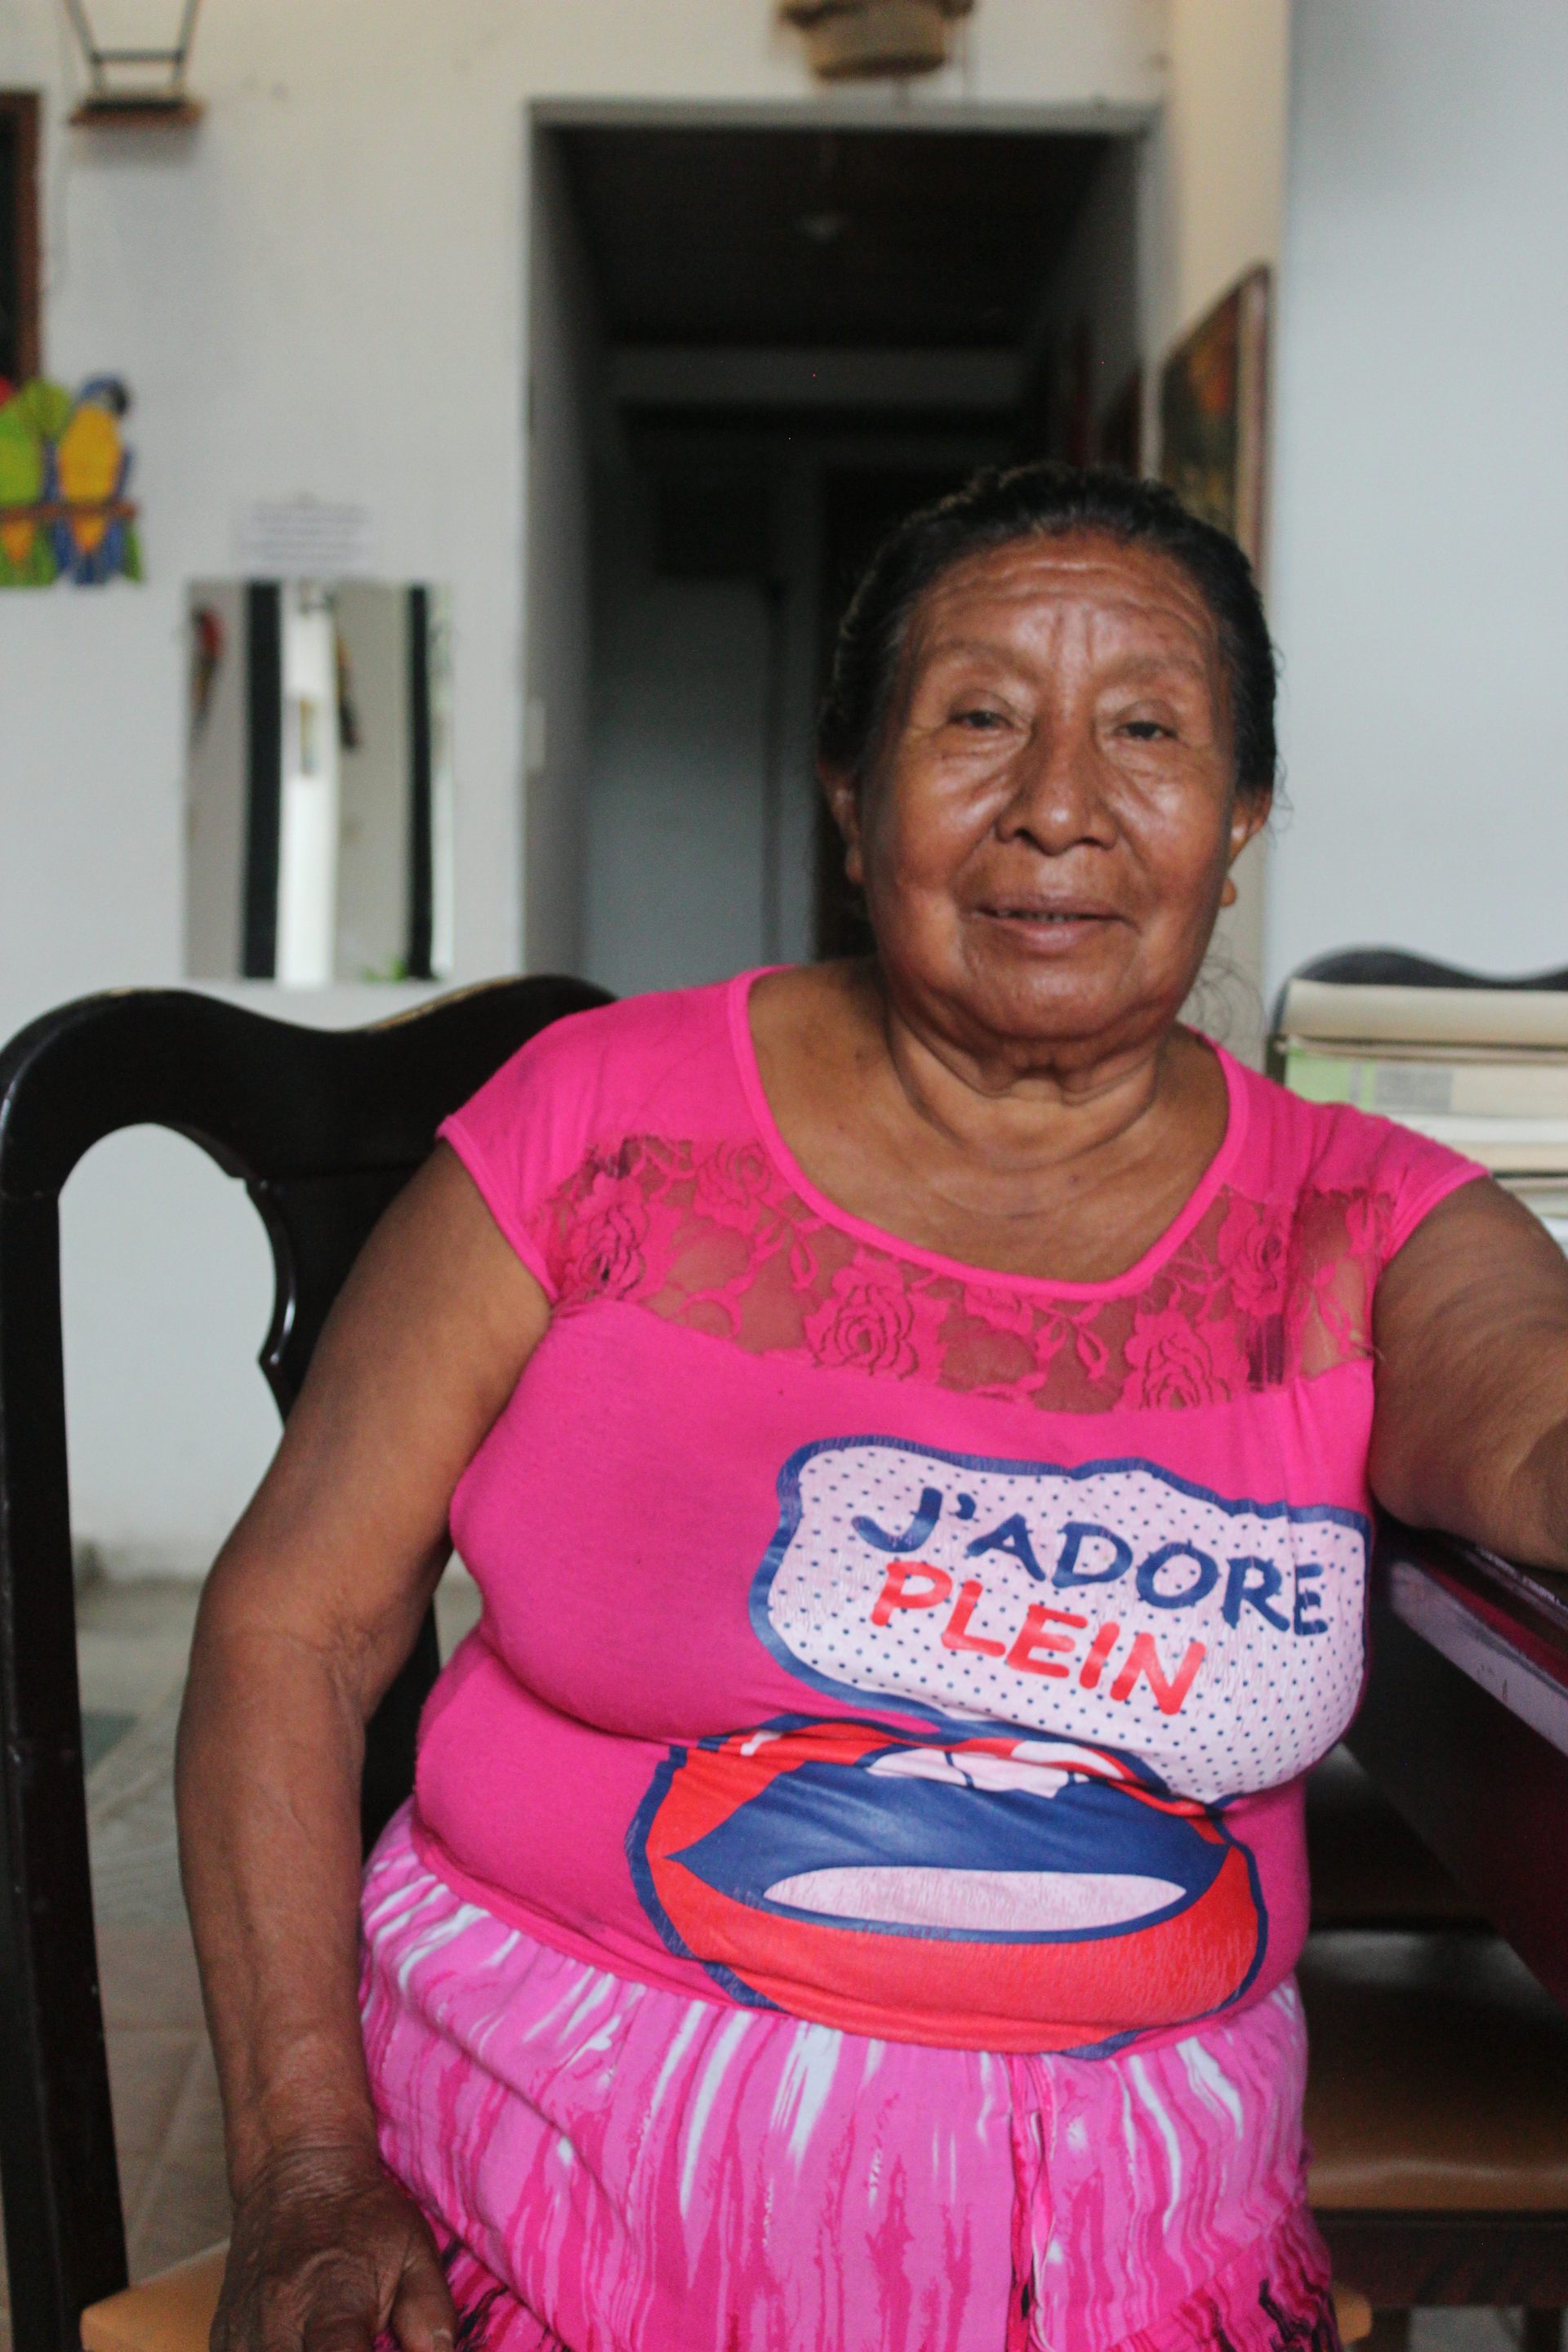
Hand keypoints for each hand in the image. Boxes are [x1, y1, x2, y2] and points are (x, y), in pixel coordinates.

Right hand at [213, 2143, 456, 2351]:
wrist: (293, 2171)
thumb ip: (431, 2316)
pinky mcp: (222, 2339)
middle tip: (364, 2349)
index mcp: (333, 2299)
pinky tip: (303, 2347)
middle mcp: (278, 2321)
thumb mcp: (414, 2249)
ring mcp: (242, 2334)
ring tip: (336, 2345)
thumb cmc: (362, 2214)